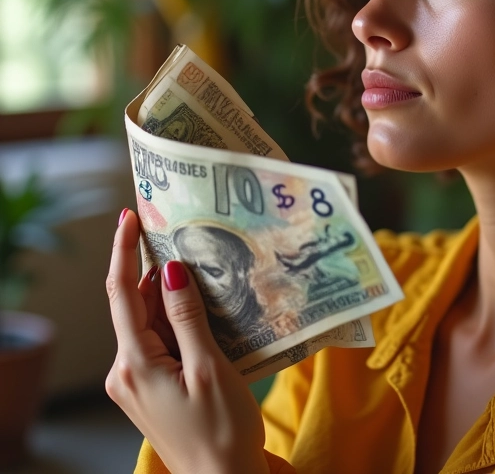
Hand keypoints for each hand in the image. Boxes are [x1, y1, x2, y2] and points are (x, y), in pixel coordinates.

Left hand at [105, 208, 269, 473]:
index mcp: (134, 365)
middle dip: (155, 268)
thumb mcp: (208, 367)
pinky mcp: (152, 386)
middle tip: (177, 230)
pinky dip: (175, 318)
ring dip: (169, 293)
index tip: (129, 216)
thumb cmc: (221, 430)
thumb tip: (172, 270)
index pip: (122, 294)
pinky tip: (200, 305)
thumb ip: (187, 317)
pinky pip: (158, 340)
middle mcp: (126, 371)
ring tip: (198, 265)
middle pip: (136, 304)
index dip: (124, 251)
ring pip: (149, 321)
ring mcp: (136, 381)